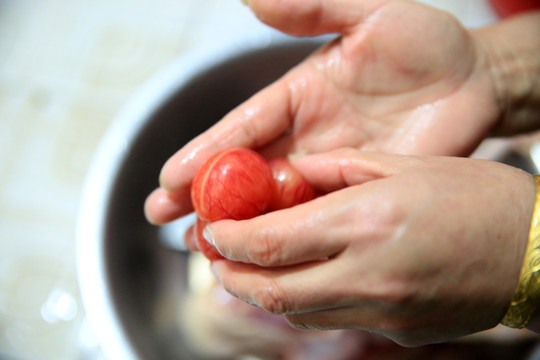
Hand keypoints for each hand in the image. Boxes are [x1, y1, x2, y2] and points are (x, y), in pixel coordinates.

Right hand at [145, 0, 500, 223]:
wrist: (476, 80)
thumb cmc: (426, 43)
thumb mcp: (368, 13)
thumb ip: (312, 8)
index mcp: (298, 95)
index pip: (242, 127)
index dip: (204, 152)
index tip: (169, 178)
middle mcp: (305, 137)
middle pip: (244, 170)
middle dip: (203, 194)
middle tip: (162, 218)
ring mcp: (331, 169)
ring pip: (274, 202)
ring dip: (237, 225)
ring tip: (198, 247)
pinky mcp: (359, 193)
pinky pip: (317, 219)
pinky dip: (289, 240)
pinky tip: (264, 259)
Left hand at [204, 149, 534, 345]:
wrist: (535, 249)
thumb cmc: (474, 196)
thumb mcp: (399, 164)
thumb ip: (333, 170)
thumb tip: (285, 175)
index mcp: (366, 223)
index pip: (269, 242)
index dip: (227, 239)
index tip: (210, 229)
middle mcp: (368, 276)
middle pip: (270, 292)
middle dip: (230, 274)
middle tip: (214, 256)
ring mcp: (382, 313)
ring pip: (295, 314)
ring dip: (262, 292)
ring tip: (248, 268)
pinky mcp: (396, 333)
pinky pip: (332, 321)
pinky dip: (304, 302)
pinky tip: (303, 279)